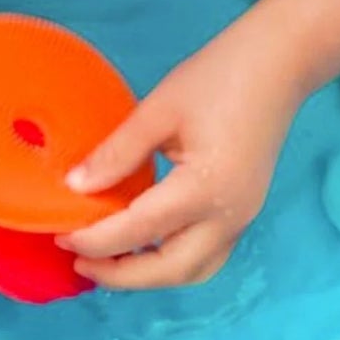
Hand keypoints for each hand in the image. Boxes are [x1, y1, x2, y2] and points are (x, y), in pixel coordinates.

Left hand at [59, 13, 301, 289]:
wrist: (278, 63)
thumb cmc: (217, 77)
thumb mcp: (159, 109)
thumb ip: (117, 152)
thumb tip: (76, 186)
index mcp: (204, 189)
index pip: (138, 231)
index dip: (96, 239)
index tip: (61, 235)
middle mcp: (227, 217)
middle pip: (169, 270)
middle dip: (120, 275)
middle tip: (78, 260)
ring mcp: (242, 218)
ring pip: (192, 271)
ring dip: (149, 275)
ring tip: (108, 259)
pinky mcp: (245, 210)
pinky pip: (207, 255)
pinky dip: (173, 260)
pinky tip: (146, 242)